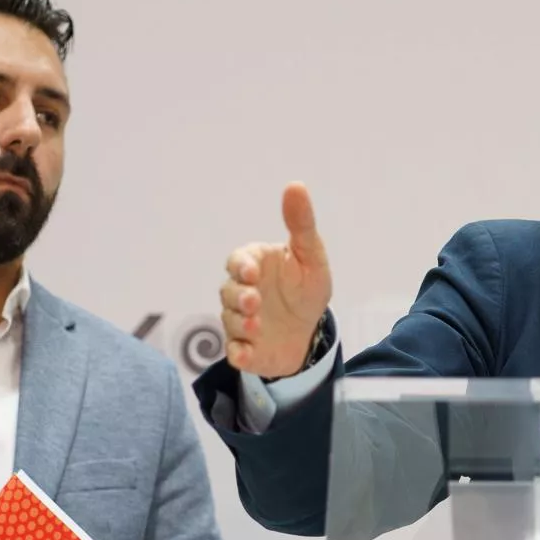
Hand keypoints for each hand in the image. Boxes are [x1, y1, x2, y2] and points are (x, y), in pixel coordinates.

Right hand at [220, 182, 333, 378]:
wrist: (310, 333)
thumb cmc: (306, 288)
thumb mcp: (311, 256)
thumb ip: (301, 224)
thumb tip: (296, 185)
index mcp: (255, 264)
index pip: (238, 260)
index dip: (241, 266)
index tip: (252, 272)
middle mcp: (242, 291)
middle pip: (228, 291)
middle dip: (238, 296)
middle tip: (254, 302)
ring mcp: (240, 320)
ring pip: (229, 320)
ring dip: (240, 324)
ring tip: (256, 326)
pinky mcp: (244, 347)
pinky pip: (234, 351)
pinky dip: (238, 354)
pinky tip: (245, 354)